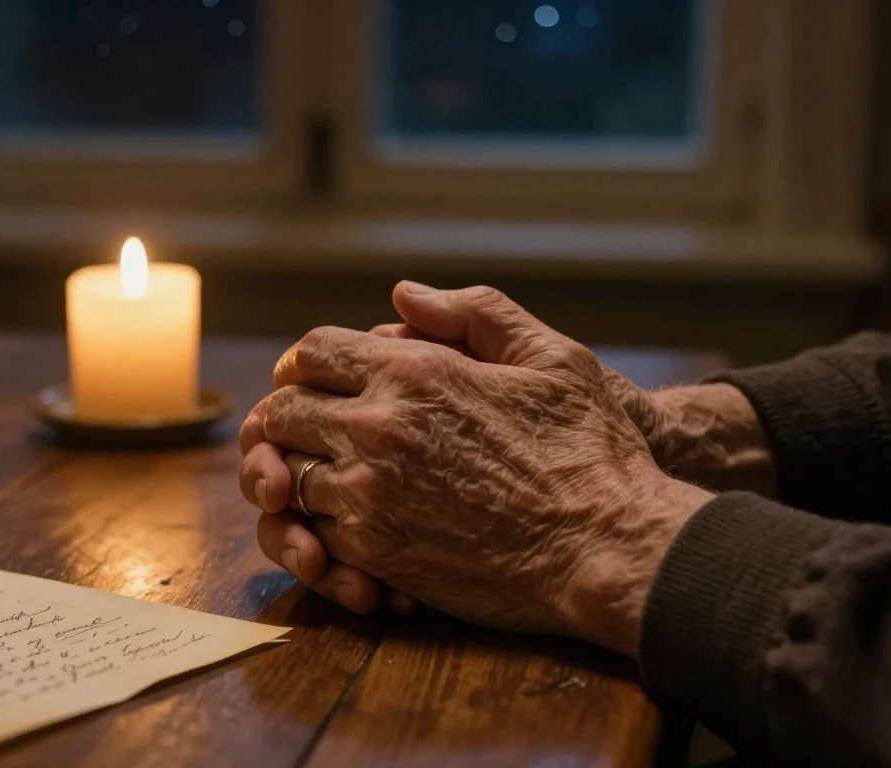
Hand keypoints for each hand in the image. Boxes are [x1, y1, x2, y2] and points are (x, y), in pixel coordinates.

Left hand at [240, 285, 712, 653]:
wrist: (608, 547)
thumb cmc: (592, 451)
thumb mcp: (553, 357)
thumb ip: (477, 313)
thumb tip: (405, 295)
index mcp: (414, 372)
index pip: (312, 353)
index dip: (302, 365)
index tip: (309, 380)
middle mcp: (378, 427)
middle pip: (282, 413)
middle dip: (283, 420)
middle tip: (298, 433)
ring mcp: (370, 494)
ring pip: (290, 478)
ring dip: (299, 478)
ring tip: (319, 482)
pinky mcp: (377, 554)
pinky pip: (314, 534)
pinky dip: (320, 531)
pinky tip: (348, 528)